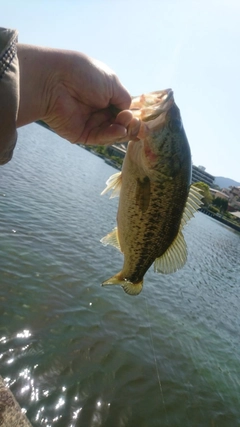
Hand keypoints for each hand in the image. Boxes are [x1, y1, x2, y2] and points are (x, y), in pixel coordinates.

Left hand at [17, 44, 138, 144]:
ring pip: (112, 133)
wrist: (55, 81)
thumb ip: (124, 99)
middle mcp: (97, 110)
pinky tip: (119, 130)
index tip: (144, 122)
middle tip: (138, 125)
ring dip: (123, 130)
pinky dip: (111, 135)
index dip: (133, 116)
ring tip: (127, 124)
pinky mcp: (81, 135)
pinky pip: (100, 138)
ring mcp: (90, 123)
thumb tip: (130, 112)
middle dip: (130, 125)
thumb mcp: (111, 83)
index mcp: (105, 95)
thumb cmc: (84, 75)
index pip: (123, 110)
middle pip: (120, 124)